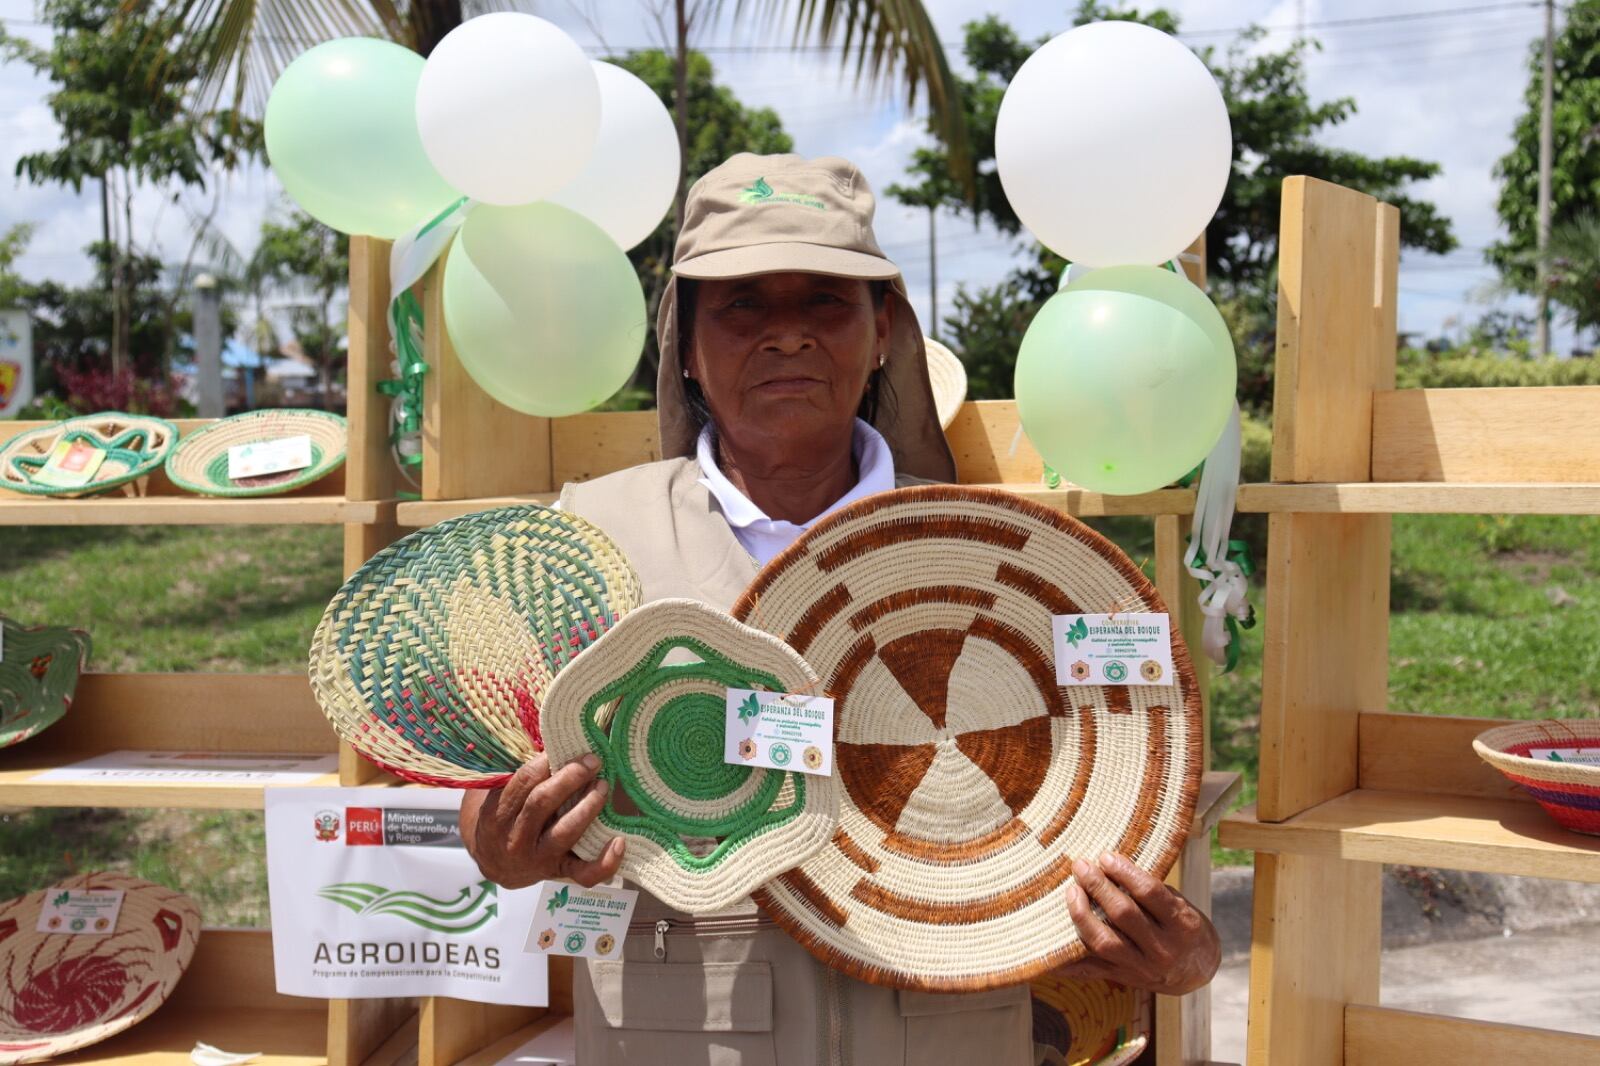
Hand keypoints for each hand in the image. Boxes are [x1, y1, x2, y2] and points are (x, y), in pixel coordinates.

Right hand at [459, 753, 625, 889]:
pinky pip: (584, 874)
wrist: (495, 865)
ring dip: (588, 807)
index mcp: (498, 813)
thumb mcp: (502, 796)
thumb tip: (557, 741)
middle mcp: (516, 838)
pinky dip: (605, 861)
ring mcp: (538, 858)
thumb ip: (524, 777)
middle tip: (593, 760)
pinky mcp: (558, 873)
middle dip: (570, 778)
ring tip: (603, 785)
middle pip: (542, 803)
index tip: (563, 746)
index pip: (522, 783)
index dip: (545, 763)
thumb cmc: (505, 818)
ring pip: (565, 833)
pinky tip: (620, 842)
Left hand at [1058, 851, 1220, 995]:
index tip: (1105, 856)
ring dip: (1082, 914)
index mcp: (1182, 924)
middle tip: (1081, 866)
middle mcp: (1162, 949)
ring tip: (1070, 891)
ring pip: (1104, 941)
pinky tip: (1047, 945)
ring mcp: (1141, 968)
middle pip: (1123, 914)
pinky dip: (1066, 960)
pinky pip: (1090, 970)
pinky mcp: (1123, 978)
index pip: (1150, 893)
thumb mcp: (1178, 905)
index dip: (1125, 872)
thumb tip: (1108, 864)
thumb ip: (1149, 891)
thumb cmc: (1183, 927)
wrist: (1196, 971)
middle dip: (1098, 886)